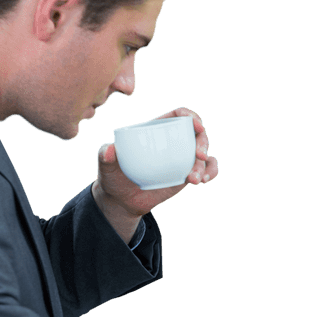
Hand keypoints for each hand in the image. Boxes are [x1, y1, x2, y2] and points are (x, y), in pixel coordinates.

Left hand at [92, 106, 218, 219]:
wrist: (123, 200)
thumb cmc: (114, 177)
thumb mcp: (107, 166)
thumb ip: (105, 156)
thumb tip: (109, 149)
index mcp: (157, 131)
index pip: (178, 116)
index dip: (190, 116)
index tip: (196, 124)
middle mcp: (173, 142)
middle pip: (196, 134)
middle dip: (203, 141)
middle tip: (199, 155)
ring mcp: (182, 158)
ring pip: (204, 154)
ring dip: (205, 164)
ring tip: (195, 179)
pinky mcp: (187, 174)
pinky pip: (206, 170)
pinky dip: (210, 172)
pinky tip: (204, 180)